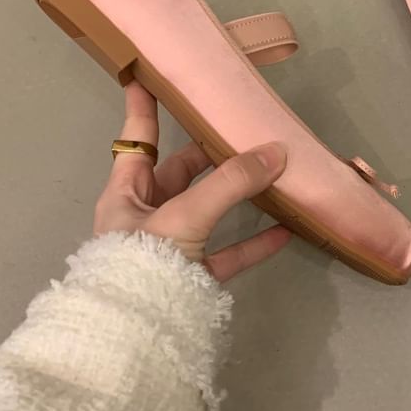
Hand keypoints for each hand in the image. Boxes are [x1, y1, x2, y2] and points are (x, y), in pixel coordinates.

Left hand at [94, 80, 291, 281]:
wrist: (132, 338)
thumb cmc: (143, 263)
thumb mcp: (185, 215)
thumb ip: (231, 183)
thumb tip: (277, 151)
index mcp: (126, 193)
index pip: (136, 137)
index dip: (142, 105)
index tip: (146, 72)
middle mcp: (146, 215)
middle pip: (182, 171)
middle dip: (210, 149)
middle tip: (240, 125)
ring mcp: (171, 247)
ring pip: (210, 210)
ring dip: (239, 193)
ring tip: (270, 170)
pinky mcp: (192, 277)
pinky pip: (227, 252)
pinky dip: (254, 241)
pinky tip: (284, 230)